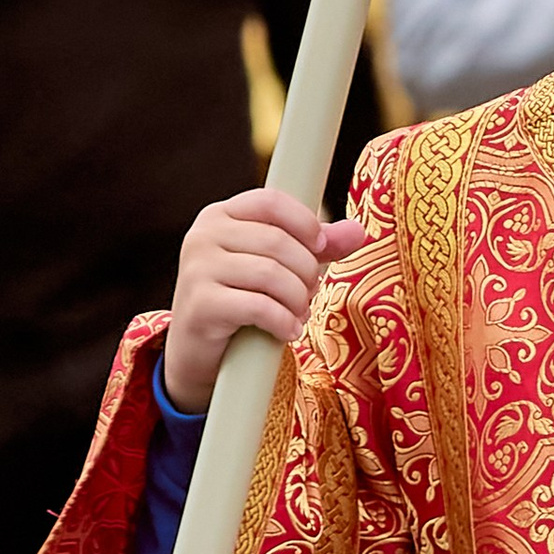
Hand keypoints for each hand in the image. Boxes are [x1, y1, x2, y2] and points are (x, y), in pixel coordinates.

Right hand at [165, 187, 365, 410]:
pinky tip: (288, 331)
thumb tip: (357, 231)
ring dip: (297, 299)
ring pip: (270, 273)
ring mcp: (197, 270)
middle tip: (309, 293)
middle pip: (276, 241)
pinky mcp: (201, 305)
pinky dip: (283, 321)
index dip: (304, 222)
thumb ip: (313, 248)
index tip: (320, 247)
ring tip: (298, 314)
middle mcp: (202, 236)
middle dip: (305, 271)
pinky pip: (258, 306)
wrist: (197, 351)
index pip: (270, 202)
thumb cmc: (239, 301)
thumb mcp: (275, 267)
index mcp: (220, 216)